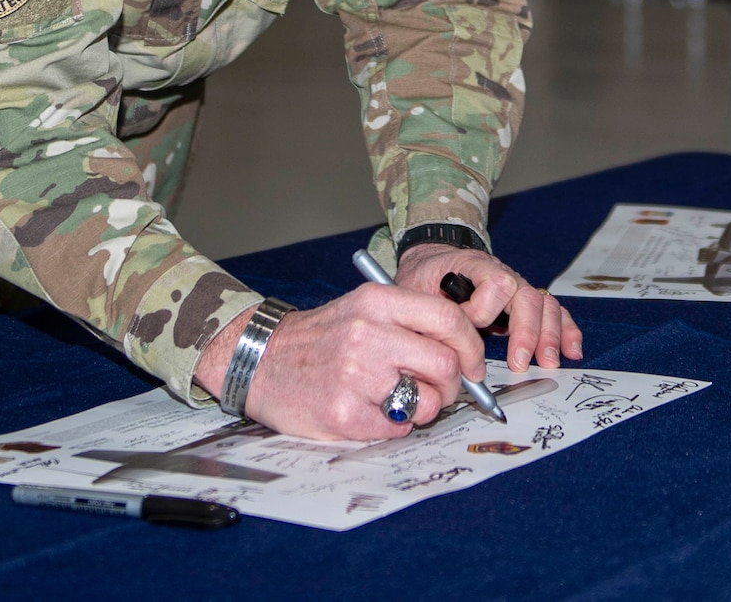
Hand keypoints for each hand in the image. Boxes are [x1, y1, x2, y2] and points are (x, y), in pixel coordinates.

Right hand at [193, 284, 482, 440]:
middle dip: (452, 385)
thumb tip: (464, 356)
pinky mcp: (343, 413)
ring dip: (422, 409)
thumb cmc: (319, 339)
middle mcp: (368, 334)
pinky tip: (370, 413)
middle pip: (445, 364)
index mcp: (377, 301)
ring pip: (427, 402)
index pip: (449, 318)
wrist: (258, 360)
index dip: (471, 346)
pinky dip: (394, 427)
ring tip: (398, 402)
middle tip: (437, 390)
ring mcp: (355, 375)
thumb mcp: (362, 310)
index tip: (472, 365)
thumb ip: (410, 324)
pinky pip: (397, 429)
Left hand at [395, 243, 583, 373]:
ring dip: (550, 335)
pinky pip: (552, 312)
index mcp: (474, 265)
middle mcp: (502, 274)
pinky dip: (566, 330)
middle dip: (527, 332)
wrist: (434, 261)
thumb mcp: (416, 289)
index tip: (470, 327)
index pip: (496, 283)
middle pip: (527, 296)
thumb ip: (432, 312)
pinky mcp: (524, 302)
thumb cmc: (424, 278)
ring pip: (544, 305)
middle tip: (520, 363)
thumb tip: (447, 347)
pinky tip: (572, 350)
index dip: (483, 309)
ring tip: (549, 362)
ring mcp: (517, 287)